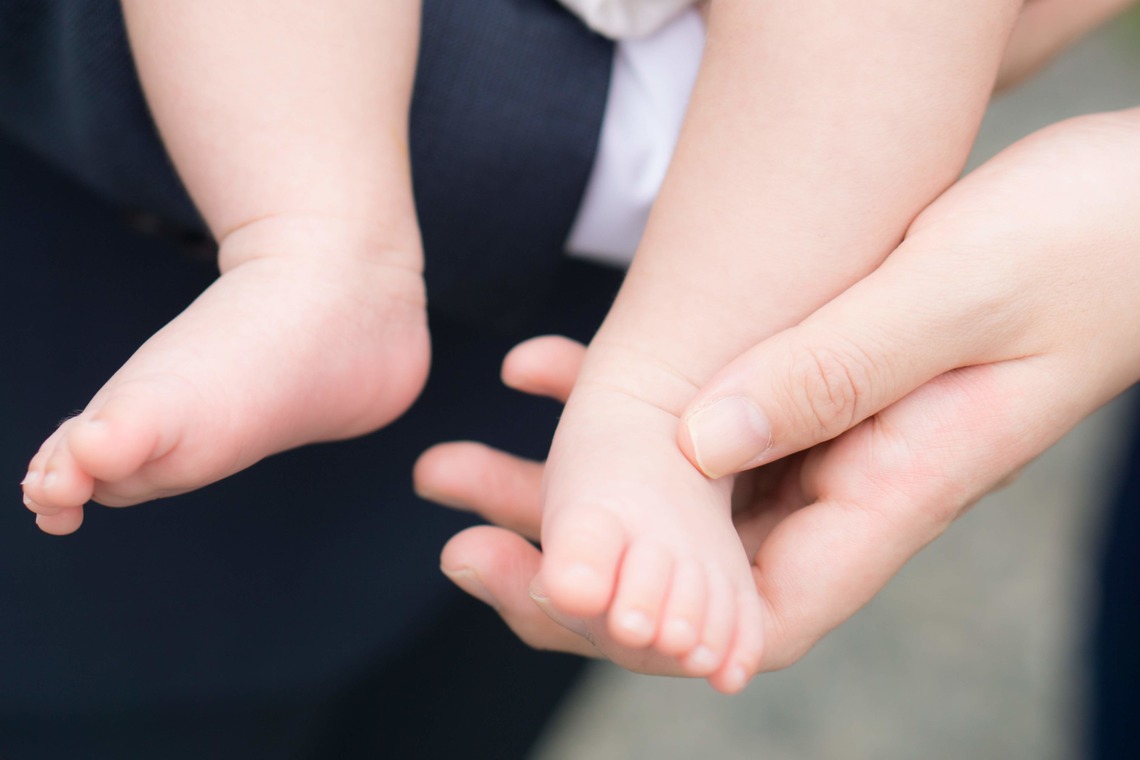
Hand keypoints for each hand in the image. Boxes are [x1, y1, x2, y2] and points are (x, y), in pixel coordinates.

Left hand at [420, 109, 1139, 675]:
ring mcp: (833, 443)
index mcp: (893, 494)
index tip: (520, 583)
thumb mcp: (959, 294)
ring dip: (570, 485)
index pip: (743, 616)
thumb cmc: (1084, 246)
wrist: (1136, 212)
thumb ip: (832, 369)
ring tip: (461, 461)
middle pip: (687, 567)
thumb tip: (696, 444)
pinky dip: (619, 406)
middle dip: (565, 556)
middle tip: (451, 521)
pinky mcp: (820, 390)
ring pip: (678, 498)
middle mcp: (852, 489)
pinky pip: (702, 419)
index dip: (628, 619)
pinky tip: (545, 372)